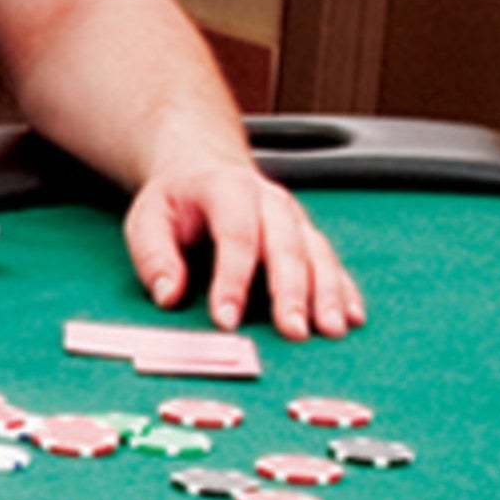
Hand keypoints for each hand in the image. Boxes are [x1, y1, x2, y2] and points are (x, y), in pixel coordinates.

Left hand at [123, 161, 364, 336]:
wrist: (203, 168)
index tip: (227, 321)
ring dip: (328, 293)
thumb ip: (154, 256)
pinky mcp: (307, 236)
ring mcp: (293, 218)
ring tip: (332, 330)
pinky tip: (352, 316)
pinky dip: (345, 289)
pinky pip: (332, 262)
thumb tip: (168, 296)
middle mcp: (269, 200)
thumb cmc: (176, 201)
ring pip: (318, 254)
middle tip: (294, 332)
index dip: (232, 281)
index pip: (235, 236)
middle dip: (292, 292)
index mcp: (227, 189)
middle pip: (286, 247)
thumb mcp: (147, 218)